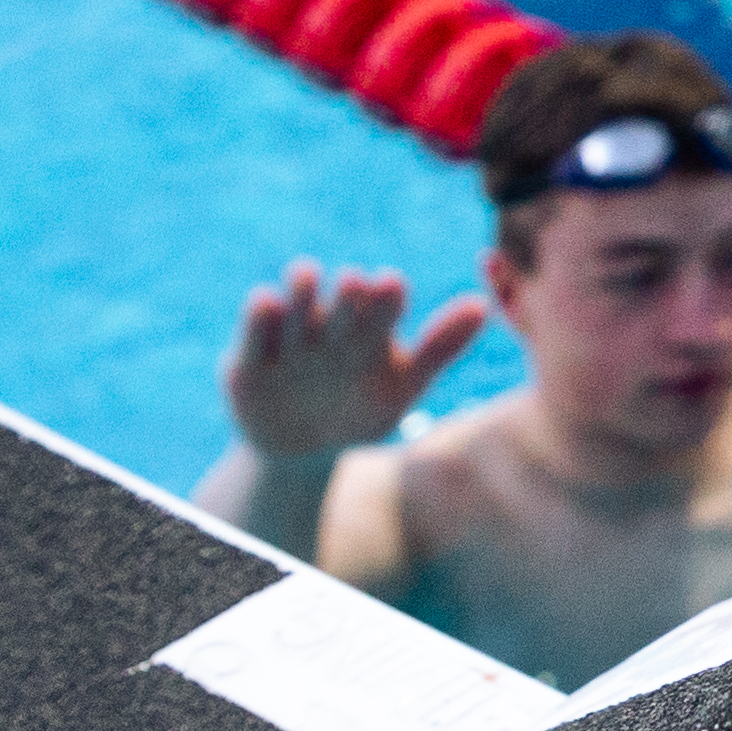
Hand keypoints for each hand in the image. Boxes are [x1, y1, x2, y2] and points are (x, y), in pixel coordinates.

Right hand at [223, 258, 488, 457]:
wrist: (303, 454)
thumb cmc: (360, 413)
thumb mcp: (402, 388)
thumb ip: (439, 348)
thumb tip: (483, 306)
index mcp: (370, 326)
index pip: (382, 303)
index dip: (386, 297)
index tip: (393, 286)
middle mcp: (331, 322)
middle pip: (339, 298)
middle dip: (346, 290)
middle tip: (357, 281)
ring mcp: (290, 338)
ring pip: (296, 302)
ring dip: (302, 288)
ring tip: (309, 275)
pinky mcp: (248, 357)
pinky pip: (252, 331)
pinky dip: (259, 316)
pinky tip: (267, 302)